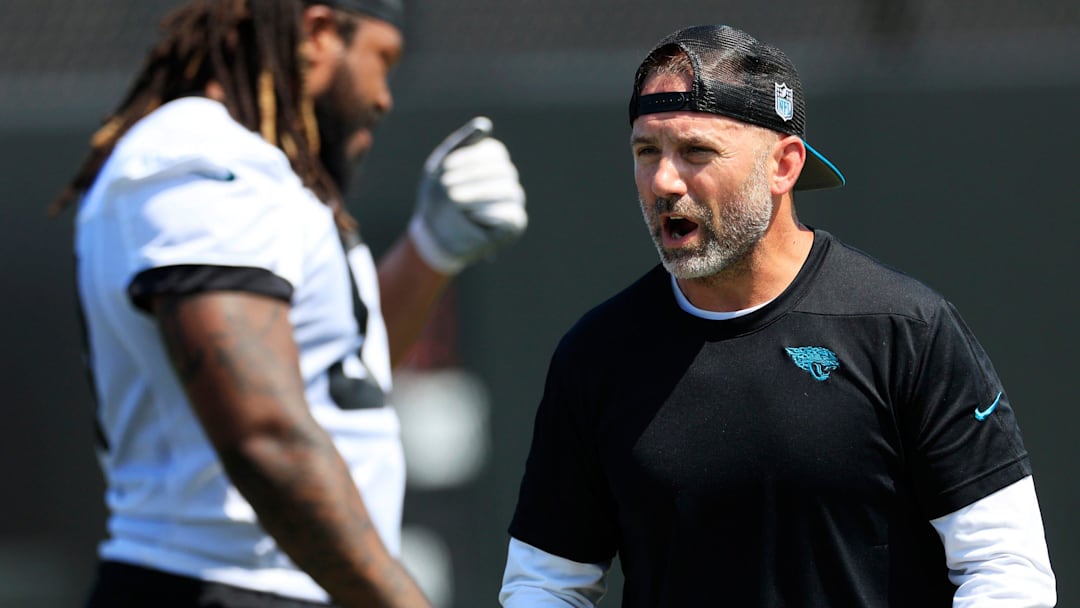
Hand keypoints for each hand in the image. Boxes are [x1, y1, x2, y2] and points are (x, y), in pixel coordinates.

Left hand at [409, 117, 526, 273]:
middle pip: (502, 169)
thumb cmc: (437, 199)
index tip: (445, 168)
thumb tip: (485, 124)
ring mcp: (514, 202)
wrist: (433, 235)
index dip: (469, 158)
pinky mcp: (515, 224)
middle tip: (446, 187)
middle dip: (471, 176)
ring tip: (453, 200)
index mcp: (494, 163)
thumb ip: (461, 143)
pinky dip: (486, 212)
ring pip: (506, 190)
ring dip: (476, 193)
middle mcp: (509, 180)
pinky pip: (509, 214)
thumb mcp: (442, 167)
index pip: (494, 152)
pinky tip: (468, 215)